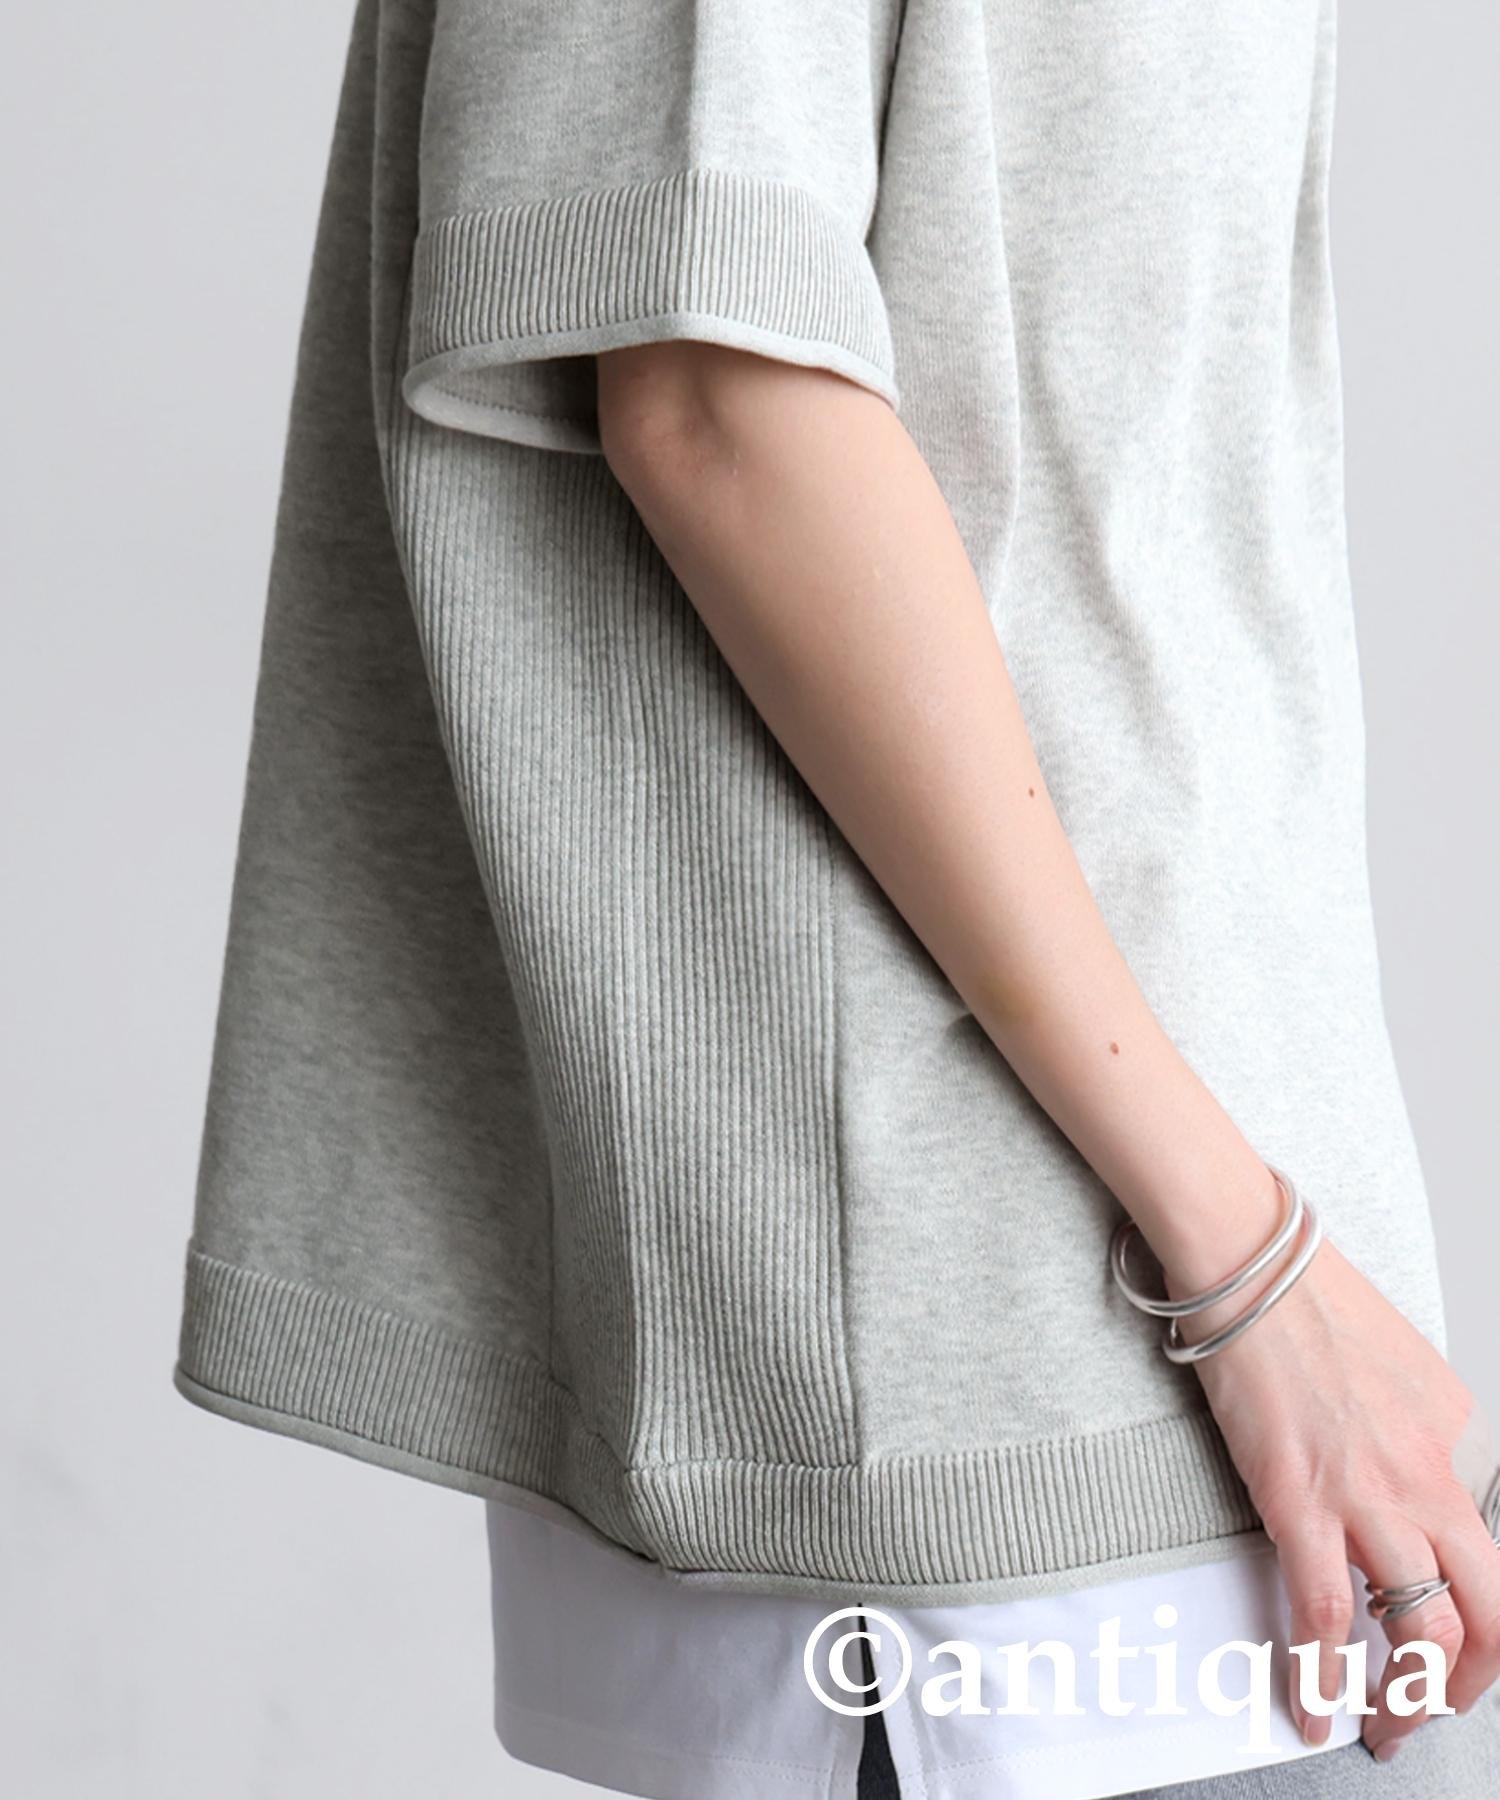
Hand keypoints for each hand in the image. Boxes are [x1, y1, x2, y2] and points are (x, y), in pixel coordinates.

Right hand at [1172, 1236, 1499, 1761]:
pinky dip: (1323, 1680)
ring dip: (1407, 1698)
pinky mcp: (1300, 1500)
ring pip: (1426, 1632)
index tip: (1443, 1635)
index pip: (1483, 1547)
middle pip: (1491, 1612)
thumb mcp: (1396, 1360)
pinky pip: (1326, 1619)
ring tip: (1378, 1724)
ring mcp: (1369, 1493)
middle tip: (1432, 1708)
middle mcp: (1430, 1473)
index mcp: (1455, 1433)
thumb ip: (1410, 1423)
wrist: (1247, 1257)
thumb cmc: (1300, 1292)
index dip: (1467, 1607)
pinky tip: (1312, 1707)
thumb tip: (1395, 1466)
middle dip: (1468, 1683)